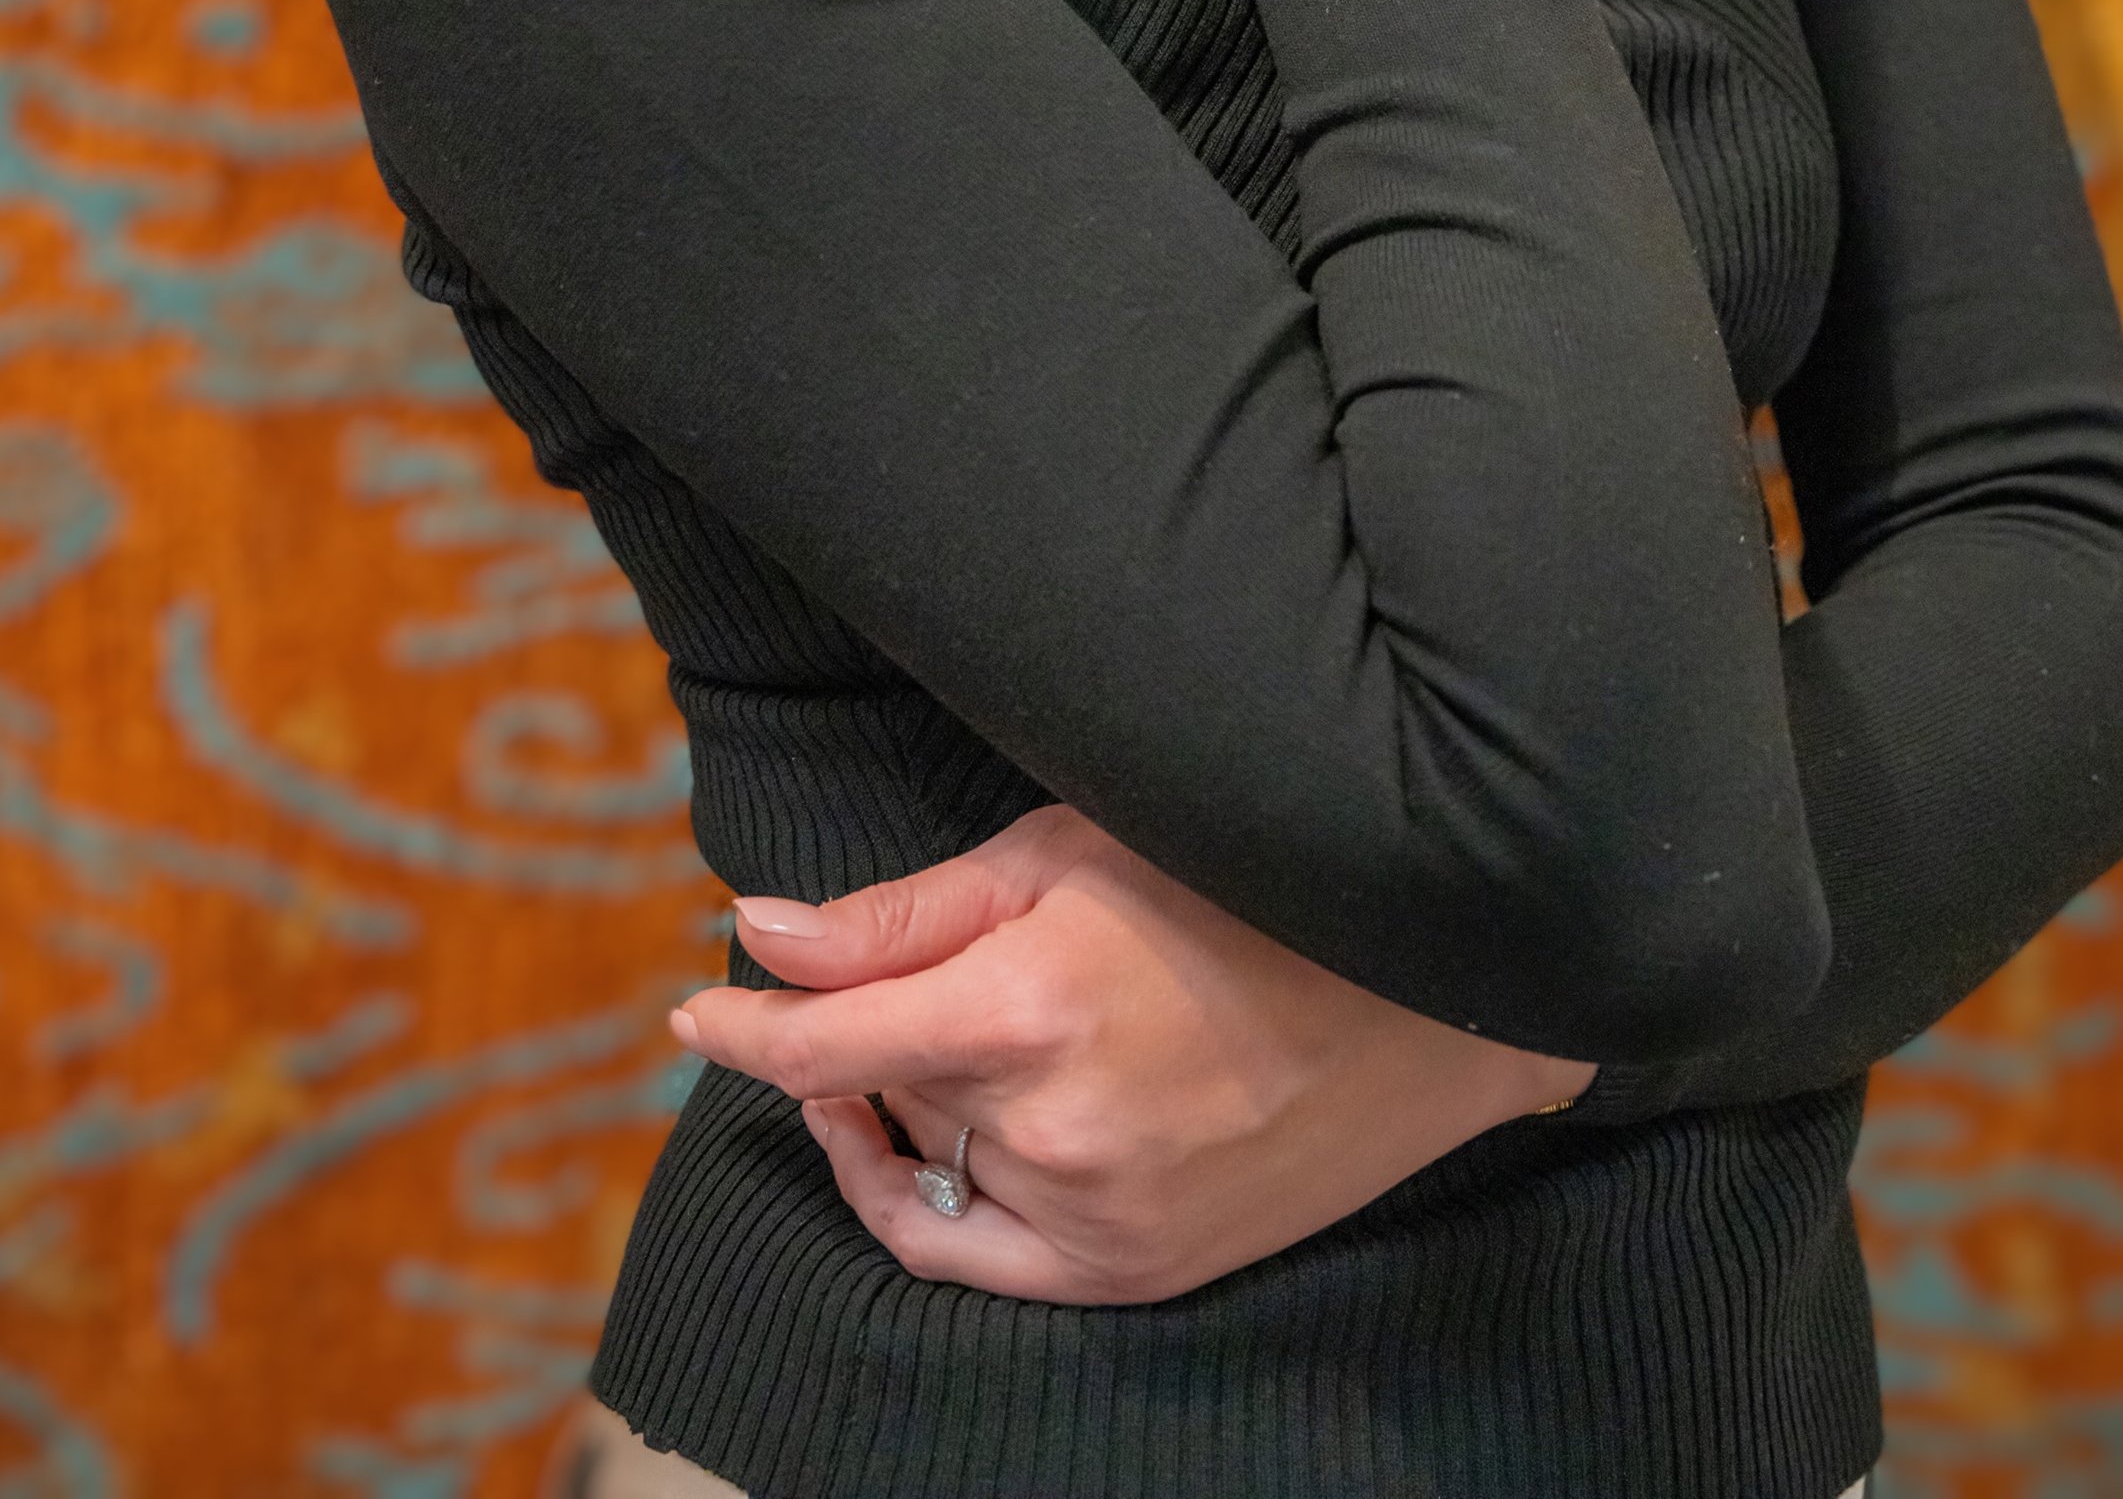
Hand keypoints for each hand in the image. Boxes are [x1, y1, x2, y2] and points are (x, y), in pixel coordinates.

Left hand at [672, 805, 1593, 1304]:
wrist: (1427, 986)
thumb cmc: (1241, 880)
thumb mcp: (1064, 850)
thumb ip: (902, 914)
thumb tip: (760, 934)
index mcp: (1030, 1006)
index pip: (828, 1041)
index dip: (745, 1029)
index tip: (695, 1012)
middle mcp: (1056, 1130)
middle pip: (888, 1098)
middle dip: (855, 1046)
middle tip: (873, 992)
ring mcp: (1104, 1218)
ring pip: (936, 1179)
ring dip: (901, 1120)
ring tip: (922, 1055)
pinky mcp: (1144, 1272)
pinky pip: (992, 1260)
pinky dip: (946, 1203)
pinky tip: (948, 1140)